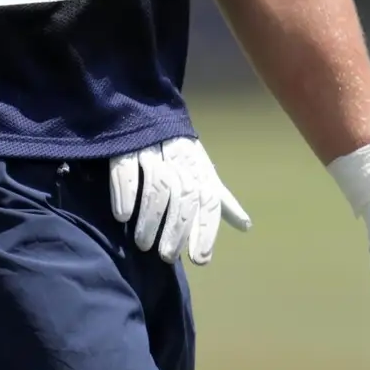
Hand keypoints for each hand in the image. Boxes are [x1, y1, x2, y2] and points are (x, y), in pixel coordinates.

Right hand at [109, 136, 253, 264]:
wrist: (146, 109)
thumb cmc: (179, 151)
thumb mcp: (202, 173)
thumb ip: (220, 200)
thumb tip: (246, 226)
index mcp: (199, 168)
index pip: (209, 199)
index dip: (206, 229)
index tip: (200, 259)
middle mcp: (180, 159)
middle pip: (184, 196)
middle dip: (177, 229)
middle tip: (167, 257)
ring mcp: (152, 151)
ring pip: (157, 186)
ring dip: (151, 219)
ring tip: (143, 245)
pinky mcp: (125, 147)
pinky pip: (127, 171)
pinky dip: (125, 194)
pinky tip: (123, 216)